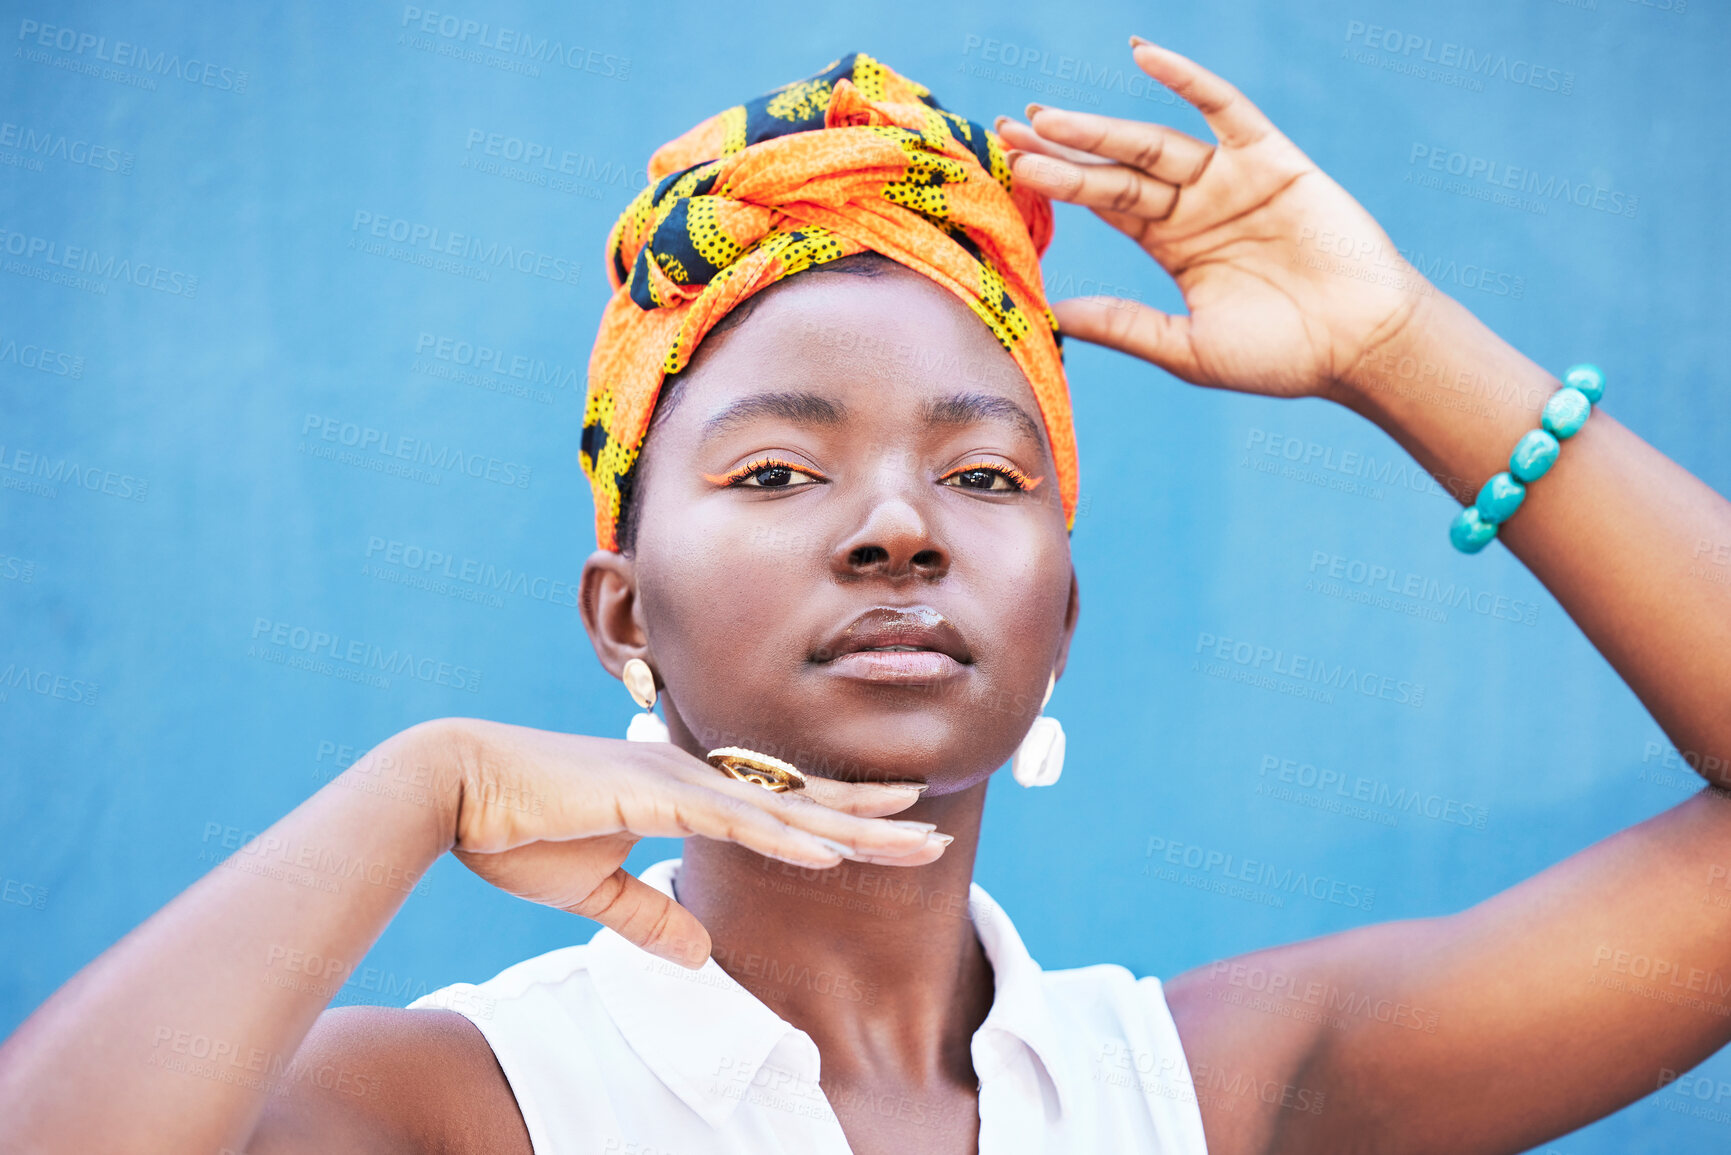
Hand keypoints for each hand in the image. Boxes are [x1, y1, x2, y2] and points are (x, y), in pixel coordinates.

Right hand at [425, 719, 943, 966]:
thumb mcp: (594, 889)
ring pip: (786, 810)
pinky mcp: (652, 794)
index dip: (838, 818)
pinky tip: (831, 852)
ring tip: (919, 840)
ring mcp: (678, 782)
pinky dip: (785, 837)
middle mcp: (694, 779)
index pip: (779, 807)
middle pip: (803, 803)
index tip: (893, 828)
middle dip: (873, 821)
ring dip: (854, 828)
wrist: (455, 787)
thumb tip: (699, 954)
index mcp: (684, 792)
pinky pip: (734, 821)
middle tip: (938, 837)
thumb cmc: (516, 829)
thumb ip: (650, 917)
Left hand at [998, 37, 1430, 400]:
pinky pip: (1224, 109)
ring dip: (1102, 127)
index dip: (1058, 184)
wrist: (1362, 346)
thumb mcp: (1187, 348)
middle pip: (1116, 169)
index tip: (1010, 168)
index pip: (1102, 205)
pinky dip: (1187, 79)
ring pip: (1154, 142)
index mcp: (1171, 245)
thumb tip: (1055, 315)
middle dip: (1064, 150)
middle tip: (1009, 132)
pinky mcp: (1271, 160)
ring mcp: (1230, 179)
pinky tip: (1144, 55)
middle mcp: (1193, 206)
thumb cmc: (1281, 356)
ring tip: (1048, 116)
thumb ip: (1125, 326)